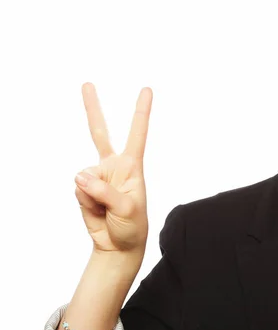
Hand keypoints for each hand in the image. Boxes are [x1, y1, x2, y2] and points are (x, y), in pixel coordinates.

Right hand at [74, 82, 152, 254]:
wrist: (118, 245)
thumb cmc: (132, 226)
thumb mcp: (127, 209)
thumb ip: (105, 191)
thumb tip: (80, 175)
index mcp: (132, 166)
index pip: (137, 133)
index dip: (141, 112)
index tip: (147, 90)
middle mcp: (114, 166)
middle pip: (100, 132)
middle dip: (93, 108)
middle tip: (87, 84)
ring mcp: (97, 176)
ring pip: (83, 175)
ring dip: (92, 194)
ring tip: (106, 209)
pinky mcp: (83, 188)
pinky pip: (77, 190)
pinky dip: (84, 202)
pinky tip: (96, 210)